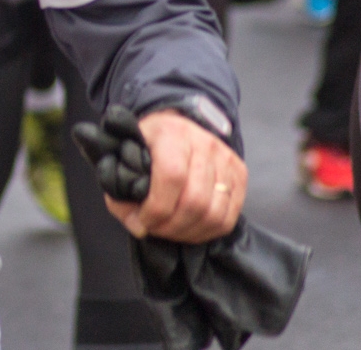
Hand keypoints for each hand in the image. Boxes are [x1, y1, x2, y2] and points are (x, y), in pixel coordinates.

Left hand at [105, 110, 245, 243]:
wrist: (176, 126)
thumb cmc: (148, 145)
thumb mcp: (124, 156)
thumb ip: (121, 190)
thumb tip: (138, 226)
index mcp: (171, 133)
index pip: (172, 176)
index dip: (156, 207)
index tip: (142, 220)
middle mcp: (204, 143)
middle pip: (195, 201)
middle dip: (171, 226)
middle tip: (154, 228)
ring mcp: (226, 158)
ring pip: (214, 214)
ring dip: (188, 232)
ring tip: (170, 230)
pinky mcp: (239, 173)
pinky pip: (228, 218)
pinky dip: (207, 232)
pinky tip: (188, 228)